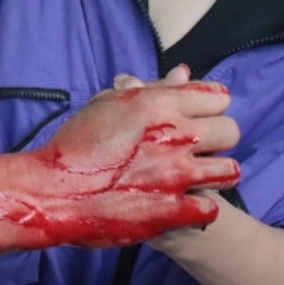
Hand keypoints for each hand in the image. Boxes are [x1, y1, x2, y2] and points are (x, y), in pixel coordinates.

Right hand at [18, 77, 238, 248]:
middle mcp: (175, 135)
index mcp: (159, 104)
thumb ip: (150, 88)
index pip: (218, 97)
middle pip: (231, 131)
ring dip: (217, 173)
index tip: (204, 115)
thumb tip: (183, 74)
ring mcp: (176, 175)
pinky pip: (210, 208)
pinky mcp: (173, 211)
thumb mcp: (108, 104)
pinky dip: (200, 208)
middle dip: (219, 138)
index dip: (212, 107)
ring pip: (230, 171)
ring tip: (201, 178)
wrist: (52, 192)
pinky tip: (185, 205)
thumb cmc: (74, 144)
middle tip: (200, 148)